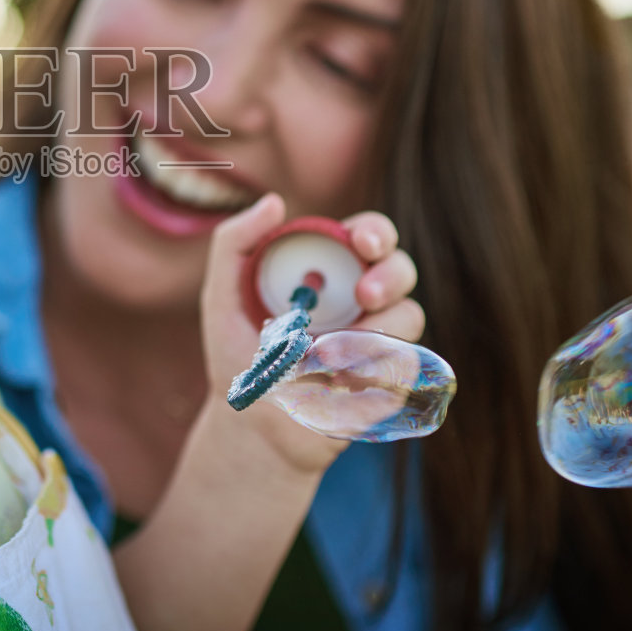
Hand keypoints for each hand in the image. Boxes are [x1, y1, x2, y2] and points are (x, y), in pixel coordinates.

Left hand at [199, 196, 424, 472]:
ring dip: (375, 331)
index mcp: (330, 271)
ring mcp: (380, 340)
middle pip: (402, 270)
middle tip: (364, 295)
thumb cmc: (237, 356)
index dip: (375, 232)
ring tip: (326, 355)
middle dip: (391, 275)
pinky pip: (406, 366)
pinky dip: (374, 371)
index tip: (362, 242)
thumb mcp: (221, 298)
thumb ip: (234, 245)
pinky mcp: (390, 382)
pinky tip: (338, 383)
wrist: (251, 428)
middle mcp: (361, 300)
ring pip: (410, 317)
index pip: (368, 236)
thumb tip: (274, 202)